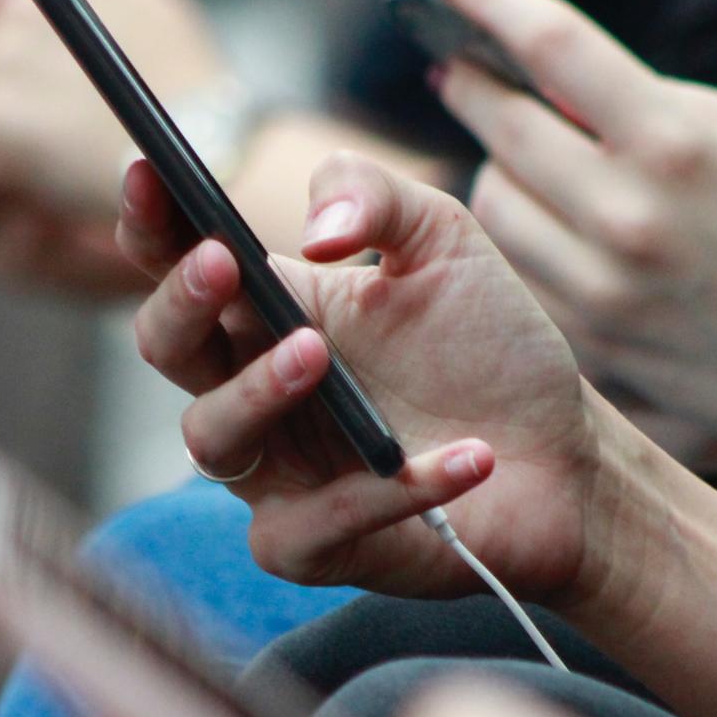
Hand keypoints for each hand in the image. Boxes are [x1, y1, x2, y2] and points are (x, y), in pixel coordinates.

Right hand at [117, 149, 655, 606]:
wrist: (567, 457)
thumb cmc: (489, 348)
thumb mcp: (443, 241)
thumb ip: (374, 195)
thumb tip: (314, 228)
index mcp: (269, 310)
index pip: (180, 263)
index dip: (150, 221)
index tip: (149, 171)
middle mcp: (255, 389)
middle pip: (167, 347)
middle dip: (181, 303)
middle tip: (221, 263)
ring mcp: (277, 472)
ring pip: (211, 437)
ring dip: (257, 390)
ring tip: (318, 352)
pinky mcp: (317, 545)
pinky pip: (316, 524)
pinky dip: (389, 490)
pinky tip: (470, 457)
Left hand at [427, 0, 716, 483]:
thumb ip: (666, 101)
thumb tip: (565, 78)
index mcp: (678, 146)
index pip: (554, 47)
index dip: (490, 0)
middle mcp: (626, 216)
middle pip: (502, 127)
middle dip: (471, 86)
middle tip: (455, 67)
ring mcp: (597, 287)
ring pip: (490, 201)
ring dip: (495, 166)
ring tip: (517, 152)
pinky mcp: (581, 339)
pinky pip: (511, 265)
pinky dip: (519, 233)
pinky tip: (543, 218)